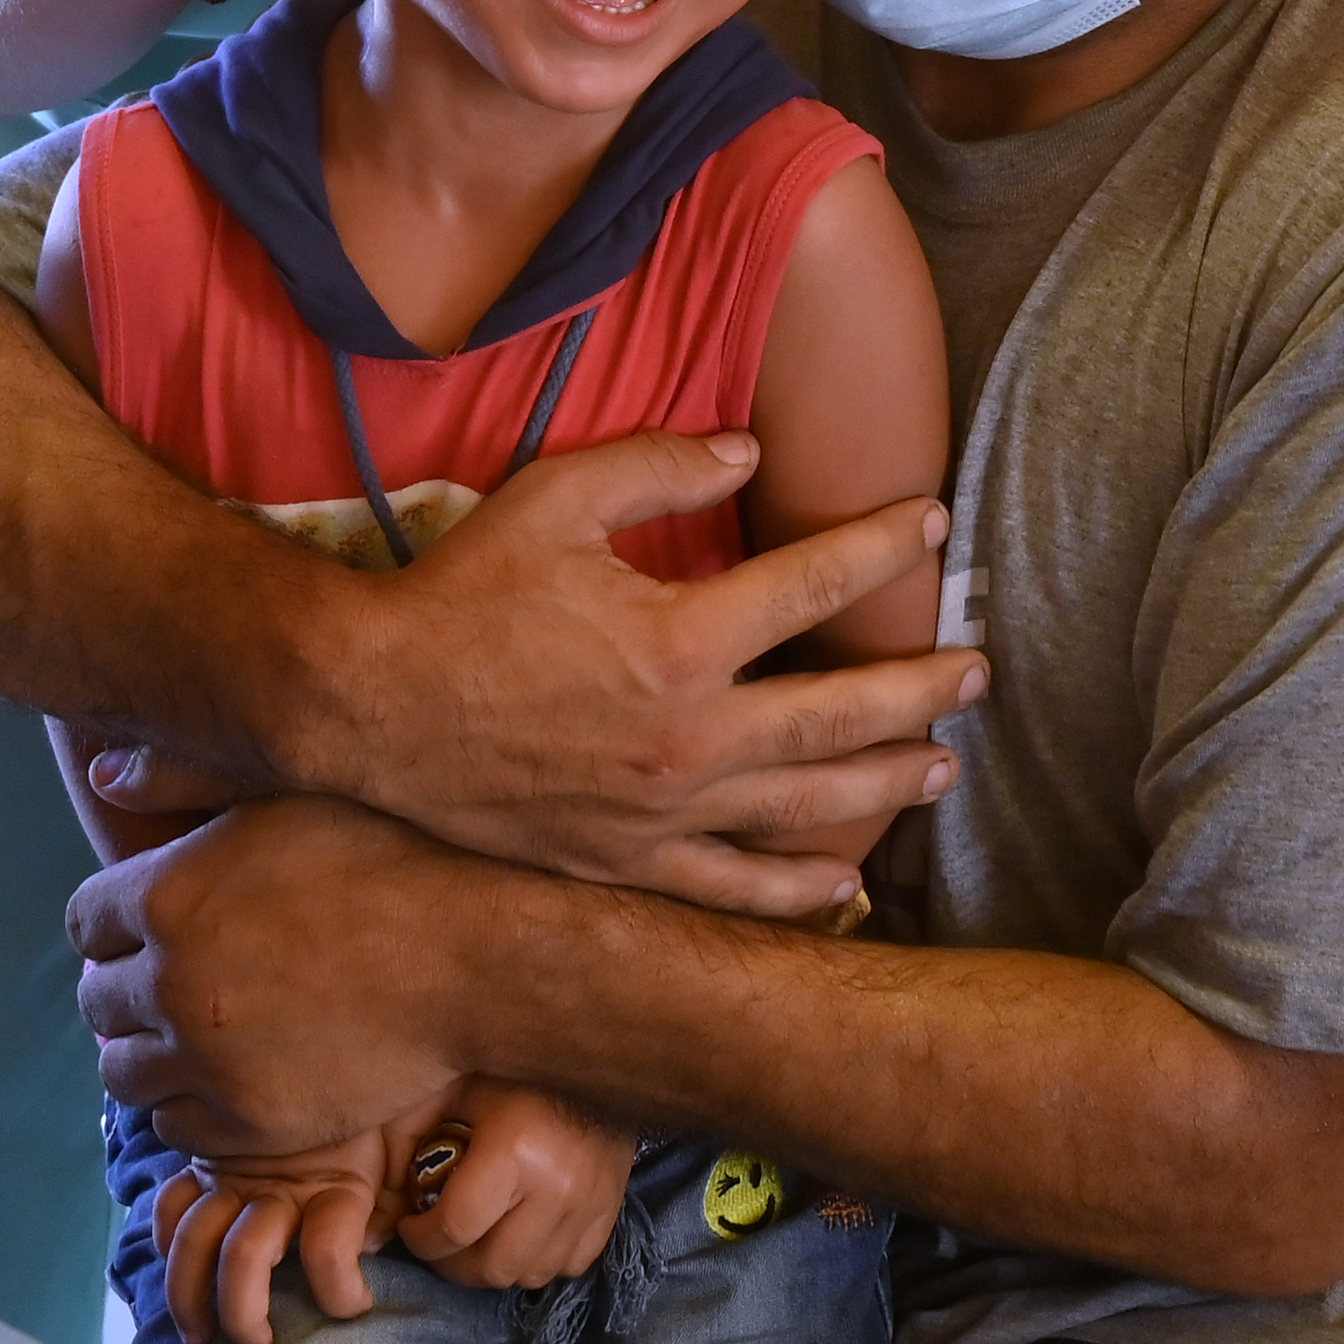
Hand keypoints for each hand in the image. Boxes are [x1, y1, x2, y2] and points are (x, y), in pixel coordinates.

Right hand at [80, 433, 972, 909]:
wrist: (365, 708)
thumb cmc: (458, 593)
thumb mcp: (554, 499)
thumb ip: (661, 467)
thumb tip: (750, 452)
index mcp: (678, 639)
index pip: (812, 586)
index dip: (878, 547)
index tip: (928, 521)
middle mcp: (688, 737)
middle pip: (842, 713)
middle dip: (921, 688)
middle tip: (978, 669)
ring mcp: (661, 812)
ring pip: (807, 808)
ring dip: (884, 785)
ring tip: (942, 766)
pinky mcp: (625, 863)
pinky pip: (734, 890)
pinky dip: (799, 890)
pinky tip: (847, 882)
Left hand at [80, 799, 485, 1168]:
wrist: (474, 951)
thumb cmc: (389, 852)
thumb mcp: (282, 791)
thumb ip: (183, 777)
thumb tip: (103, 775)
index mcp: (169, 894)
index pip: (86, 922)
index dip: (116, 925)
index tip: (151, 930)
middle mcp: (173, 980)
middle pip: (98, 1000)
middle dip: (128, 990)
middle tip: (176, 986)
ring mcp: (209, 1059)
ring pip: (124, 1073)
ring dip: (149, 1053)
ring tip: (196, 1038)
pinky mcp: (251, 1122)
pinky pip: (179, 1127)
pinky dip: (191, 1105)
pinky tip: (231, 1077)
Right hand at [141, 1128, 400, 1343]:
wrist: (343, 1050)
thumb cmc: (376, 1120)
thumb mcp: (402, 1159)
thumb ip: (396, 1204)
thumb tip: (377, 1243)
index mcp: (340, 1184)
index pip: (330, 1250)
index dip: (341, 1291)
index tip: (358, 1305)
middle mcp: (281, 1184)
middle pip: (244, 1258)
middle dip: (242, 1312)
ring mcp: (239, 1174)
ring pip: (197, 1239)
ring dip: (189, 1294)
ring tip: (198, 1333)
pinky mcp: (211, 1163)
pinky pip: (173, 1201)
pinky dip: (166, 1234)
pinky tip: (173, 1260)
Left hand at [400, 1080, 632, 1289]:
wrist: (594, 1055)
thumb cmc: (512, 1071)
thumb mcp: (455, 1089)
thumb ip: (411, 1133)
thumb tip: (380, 1191)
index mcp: (514, 1149)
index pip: (455, 1229)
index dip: (421, 1239)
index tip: (412, 1224)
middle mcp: (556, 1186)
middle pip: (492, 1267)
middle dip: (454, 1263)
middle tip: (440, 1239)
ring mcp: (589, 1206)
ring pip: (529, 1276)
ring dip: (496, 1265)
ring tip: (479, 1235)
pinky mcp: (611, 1214)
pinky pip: (567, 1268)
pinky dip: (538, 1260)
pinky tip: (521, 1230)